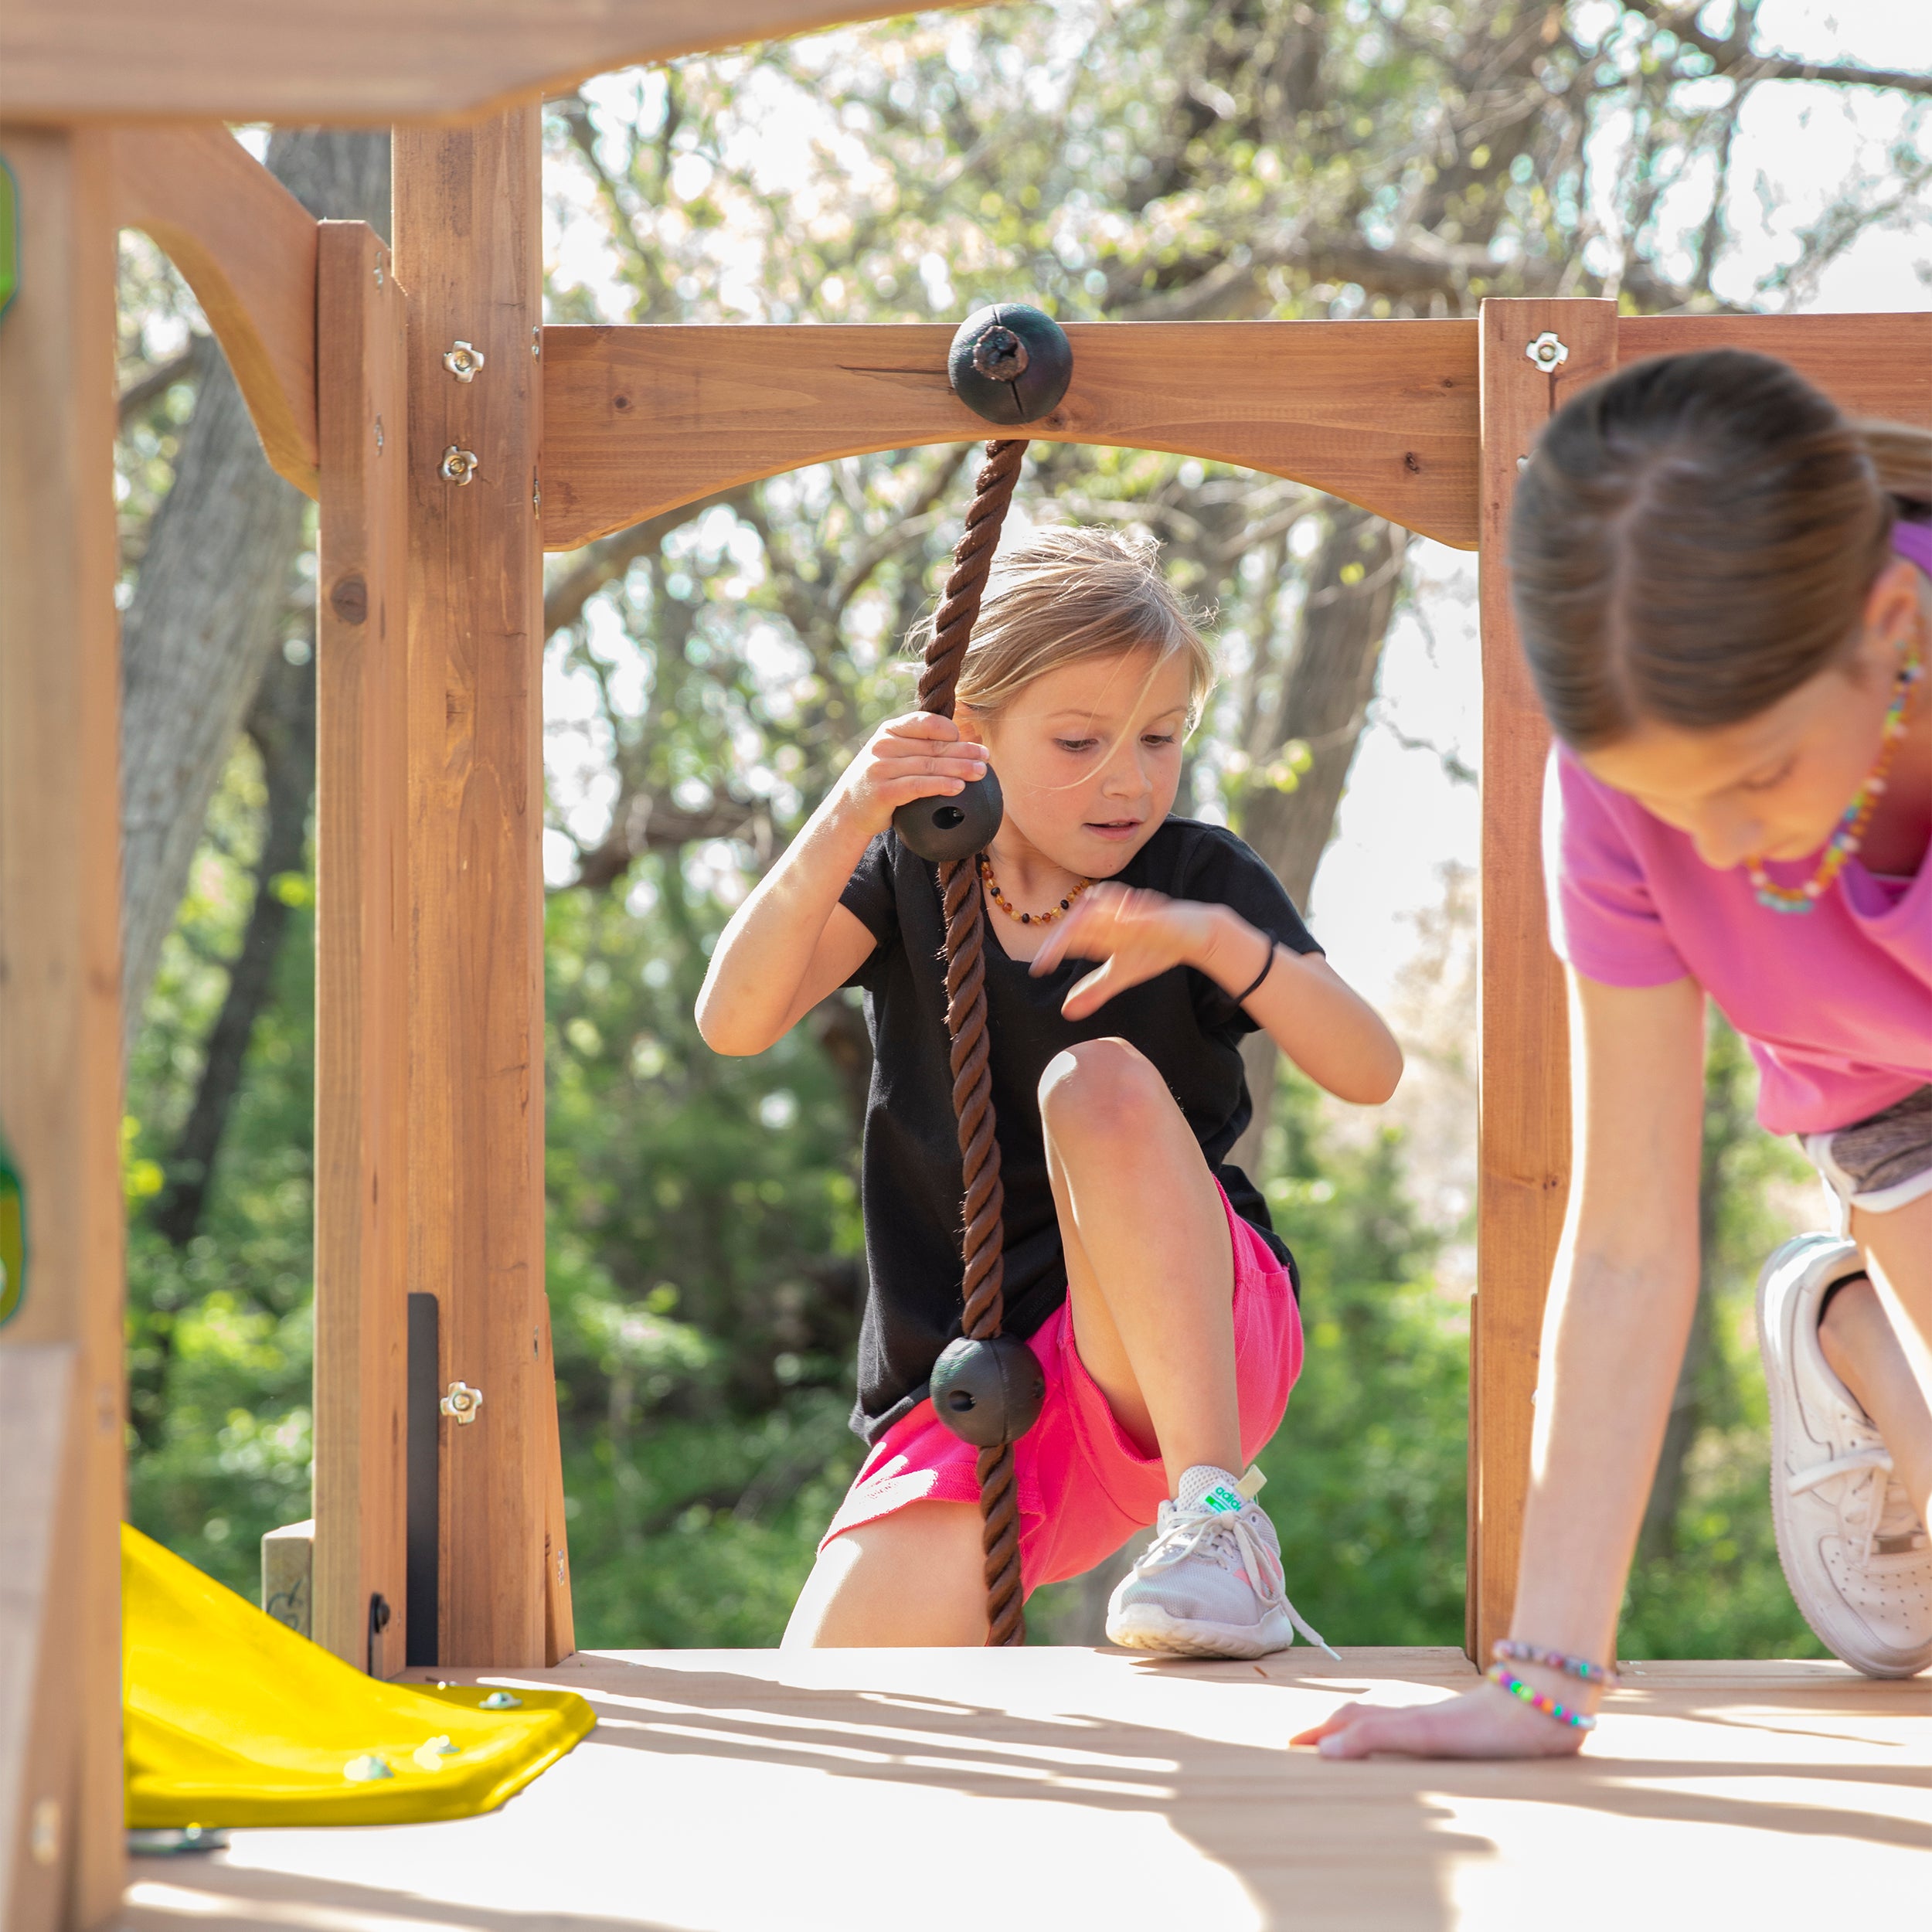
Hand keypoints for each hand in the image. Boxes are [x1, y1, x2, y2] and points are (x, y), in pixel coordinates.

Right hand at [832, 712, 987, 838]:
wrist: (847, 810)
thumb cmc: (879, 783)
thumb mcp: (893, 757)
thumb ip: (917, 747)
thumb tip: (960, 744)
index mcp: (889, 731)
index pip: (925, 722)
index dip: (950, 730)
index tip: (969, 739)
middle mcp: (883, 745)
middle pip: (932, 746)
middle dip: (963, 751)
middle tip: (985, 757)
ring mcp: (881, 767)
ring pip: (929, 765)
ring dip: (959, 768)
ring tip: (980, 772)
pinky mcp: (883, 791)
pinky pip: (918, 786)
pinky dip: (941, 786)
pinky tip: (959, 788)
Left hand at [1028, 883, 1218, 1019]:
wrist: (1195, 935)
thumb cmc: (1155, 949)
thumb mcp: (1121, 973)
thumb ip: (1094, 989)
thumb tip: (1066, 1012)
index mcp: (1103, 929)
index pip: (1071, 934)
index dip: (1053, 948)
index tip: (1038, 969)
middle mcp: (1115, 917)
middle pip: (1082, 916)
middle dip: (1065, 934)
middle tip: (1050, 954)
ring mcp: (1136, 913)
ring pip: (1107, 905)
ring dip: (1092, 915)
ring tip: (1073, 932)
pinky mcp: (1159, 915)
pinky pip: (1143, 913)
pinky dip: (1131, 916)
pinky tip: (1121, 922)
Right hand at [1290, 1681, 1587, 1759]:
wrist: (1540, 1708)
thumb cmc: (1482, 1726)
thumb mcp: (1421, 1733)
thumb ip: (1373, 1736)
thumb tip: (1325, 1751)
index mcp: (1403, 1721)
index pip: (1352, 1722)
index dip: (1323, 1733)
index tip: (1294, 1744)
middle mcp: (1418, 1720)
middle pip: (1368, 1718)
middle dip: (1338, 1731)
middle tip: (1314, 1745)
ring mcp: (1443, 1725)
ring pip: (1394, 1724)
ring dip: (1367, 1733)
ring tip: (1352, 1745)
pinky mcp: (1469, 1735)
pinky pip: (1421, 1735)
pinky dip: (1401, 1738)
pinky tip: (1416, 1749)